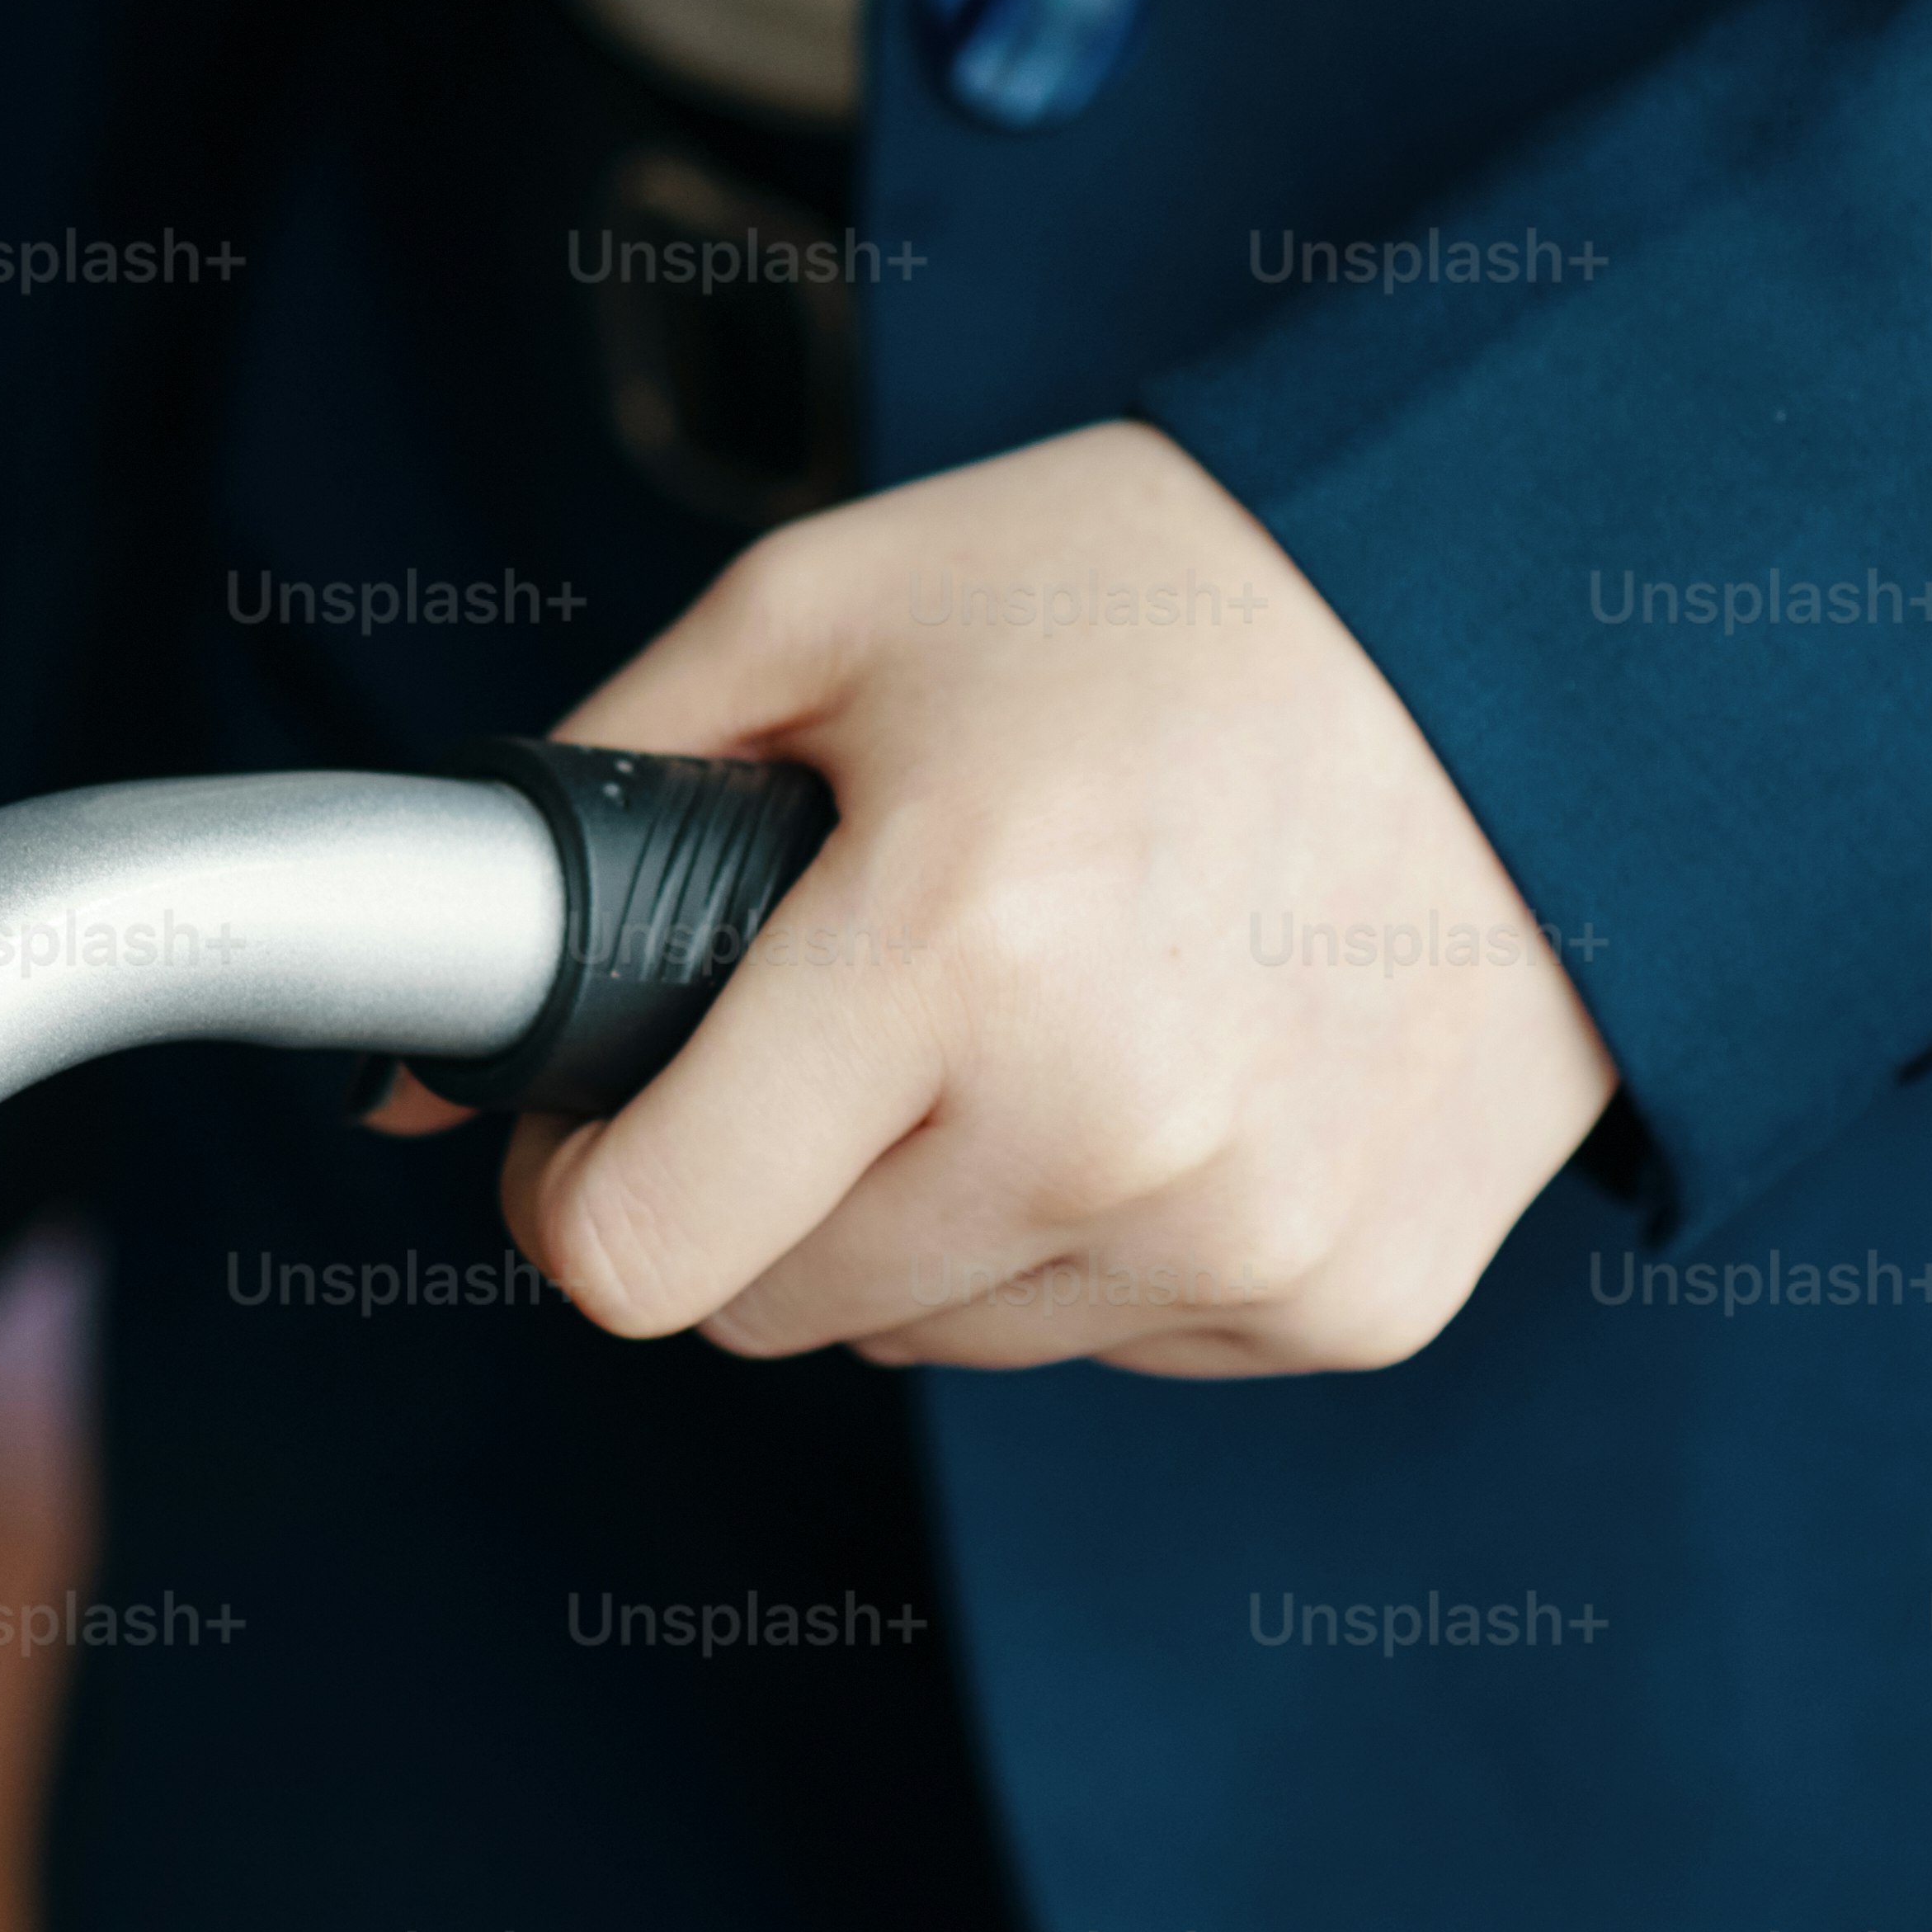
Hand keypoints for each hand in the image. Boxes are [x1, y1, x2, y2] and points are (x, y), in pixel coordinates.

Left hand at [368, 422, 1617, 1374]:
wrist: (1528, 624)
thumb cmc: (1157, 593)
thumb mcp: (818, 617)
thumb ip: (582, 824)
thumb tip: (404, 1057)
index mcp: (948, 953)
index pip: (644, 1253)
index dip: (576, 1196)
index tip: (601, 1126)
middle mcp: (1104, 1125)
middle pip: (773, 1310)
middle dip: (753, 1184)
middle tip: (841, 1019)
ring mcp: (1247, 1234)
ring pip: (936, 1336)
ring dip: (929, 1212)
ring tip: (1037, 1005)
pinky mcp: (1354, 1297)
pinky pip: (1115, 1338)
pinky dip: (1098, 1233)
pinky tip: (1176, 1057)